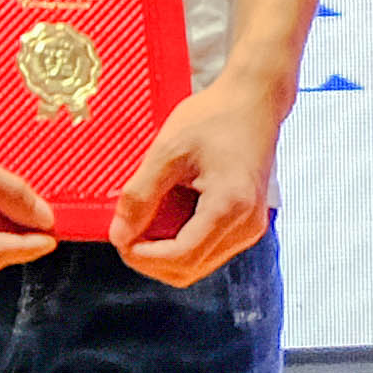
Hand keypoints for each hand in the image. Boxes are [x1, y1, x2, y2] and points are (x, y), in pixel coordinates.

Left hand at [109, 65, 290, 284]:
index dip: (142, 256)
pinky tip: (168, 218)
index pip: (180, 257)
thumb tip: (119, 234)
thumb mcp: (167, 150)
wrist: (253, 102)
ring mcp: (250, 227)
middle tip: (126, 232)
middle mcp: (246, 225)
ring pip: (198, 266)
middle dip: (150, 260)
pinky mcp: (247, 223)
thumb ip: (141, 195)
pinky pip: (208, 251)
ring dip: (165, 254)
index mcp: (230, 206)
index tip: (119, 238)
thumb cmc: (215, 117)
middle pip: (188, 271)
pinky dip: (182, 244)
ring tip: (146, 222)